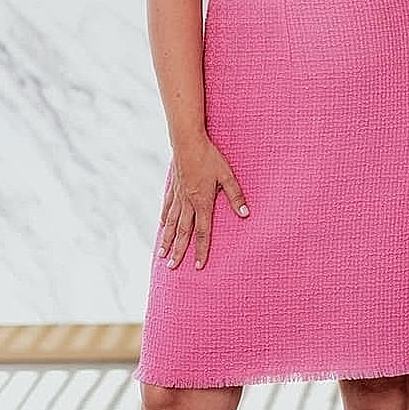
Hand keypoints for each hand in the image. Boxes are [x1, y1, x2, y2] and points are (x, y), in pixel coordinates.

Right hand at [159, 135, 248, 269]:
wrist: (187, 142)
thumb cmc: (210, 157)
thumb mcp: (227, 175)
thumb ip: (236, 195)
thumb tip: (245, 214)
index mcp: (202, 202)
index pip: (202, 231)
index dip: (201, 249)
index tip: (198, 265)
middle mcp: (188, 203)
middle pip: (184, 232)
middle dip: (179, 251)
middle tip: (173, 268)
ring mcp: (178, 196)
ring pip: (172, 223)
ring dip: (168, 240)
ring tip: (163, 255)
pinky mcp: (173, 188)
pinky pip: (167, 208)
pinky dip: (165, 220)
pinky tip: (162, 228)